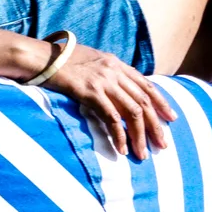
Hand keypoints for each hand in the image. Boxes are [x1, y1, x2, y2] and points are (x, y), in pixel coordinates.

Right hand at [37, 42, 177, 161]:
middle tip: (163, 145)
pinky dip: (119, 135)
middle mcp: (114, 70)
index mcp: (116, 63)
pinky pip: (111, 117)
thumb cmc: (60, 61)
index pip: (147, 85)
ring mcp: (102, 81)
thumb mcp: (90, 61)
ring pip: (132, 112)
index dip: (162, 103)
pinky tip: (122, 149)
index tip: (171, 119)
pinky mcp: (89, 92)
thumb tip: (119, 91)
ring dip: (140, 136)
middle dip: (156, 126)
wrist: (39, 56)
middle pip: (144, 101)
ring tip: (143, 154)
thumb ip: (107, 73)